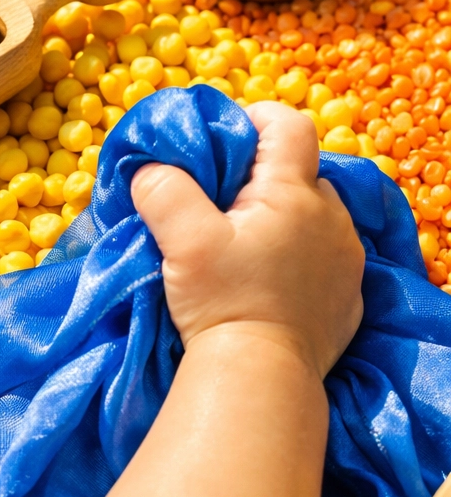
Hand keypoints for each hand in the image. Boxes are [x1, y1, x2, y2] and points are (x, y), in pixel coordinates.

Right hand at [130, 101, 363, 378]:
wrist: (260, 377)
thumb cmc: (222, 301)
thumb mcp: (181, 241)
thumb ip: (162, 190)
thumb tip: (149, 169)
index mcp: (294, 194)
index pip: (288, 124)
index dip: (254, 119)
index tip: (222, 140)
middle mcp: (332, 218)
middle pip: (300, 170)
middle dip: (263, 174)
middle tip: (221, 200)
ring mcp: (345, 258)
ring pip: (313, 212)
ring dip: (283, 215)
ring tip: (243, 240)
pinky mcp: (347, 294)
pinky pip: (323, 254)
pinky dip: (297, 252)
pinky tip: (267, 276)